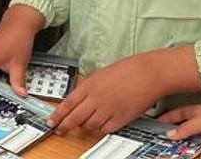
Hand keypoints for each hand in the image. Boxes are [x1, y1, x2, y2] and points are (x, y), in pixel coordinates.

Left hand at [48, 47, 193, 134]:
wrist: (149, 73)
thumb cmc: (129, 69)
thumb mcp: (102, 74)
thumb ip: (90, 87)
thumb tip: (81, 98)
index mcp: (90, 85)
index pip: (67, 103)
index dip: (57, 115)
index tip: (51, 121)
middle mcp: (97, 99)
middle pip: (75, 117)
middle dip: (65, 126)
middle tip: (59, 130)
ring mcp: (109, 109)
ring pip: (89, 126)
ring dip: (84, 127)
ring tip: (82, 126)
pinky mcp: (121, 118)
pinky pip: (106, 129)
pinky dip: (101, 130)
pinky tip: (100, 126)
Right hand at [159, 106, 200, 158]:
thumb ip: (187, 127)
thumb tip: (170, 134)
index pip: (179, 113)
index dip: (166, 117)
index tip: (153, 123)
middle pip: (183, 130)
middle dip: (171, 135)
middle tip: (157, 141)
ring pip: (189, 144)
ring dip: (180, 147)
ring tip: (166, 151)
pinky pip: (198, 154)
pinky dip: (191, 155)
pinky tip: (183, 156)